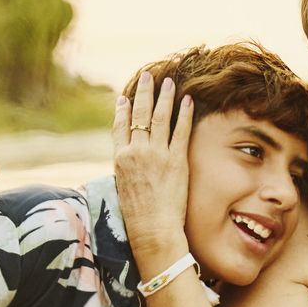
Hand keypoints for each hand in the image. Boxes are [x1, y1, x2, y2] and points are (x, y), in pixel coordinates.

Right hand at [112, 70, 195, 266]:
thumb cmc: (137, 217)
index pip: (119, 126)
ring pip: (160, 117)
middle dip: (144, 93)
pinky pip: (181, 131)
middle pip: (139, 114)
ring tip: (169, 82)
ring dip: (165, 97)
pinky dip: (184, 114)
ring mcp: (156, 155)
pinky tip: (188, 100)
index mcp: (120, 159)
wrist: (152, 230)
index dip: (122, 110)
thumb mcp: (123, 189)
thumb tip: (128, 161)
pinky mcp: (176, 160)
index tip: (124, 97)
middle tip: (149, 76)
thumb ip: (126, 170)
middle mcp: (136, 152)